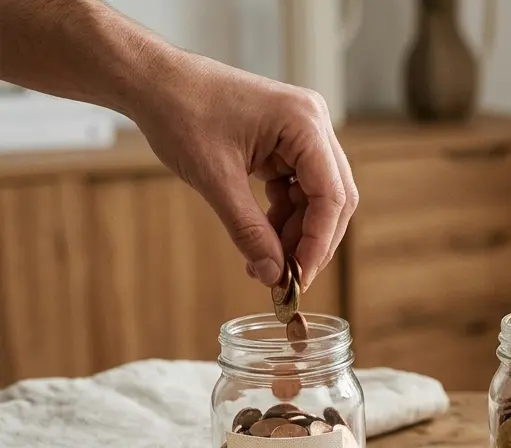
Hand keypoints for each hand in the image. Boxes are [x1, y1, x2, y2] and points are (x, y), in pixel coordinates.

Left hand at [129, 52, 358, 289]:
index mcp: (304, 123)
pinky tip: (262, 236)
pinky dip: (282, 215)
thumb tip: (273, 274)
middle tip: (288, 277)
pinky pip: (297, 187)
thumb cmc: (179, 112)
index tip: (299, 278)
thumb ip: (248, 230)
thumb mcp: (214, 179)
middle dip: (312, 240)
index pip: (331, 195)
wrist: (152, 81)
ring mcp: (302, 132)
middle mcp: (313, 124)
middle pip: (334, 197)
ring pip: (317, 197)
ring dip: (295, 232)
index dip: (318, 242)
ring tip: (266, 261)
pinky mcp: (286, 141)